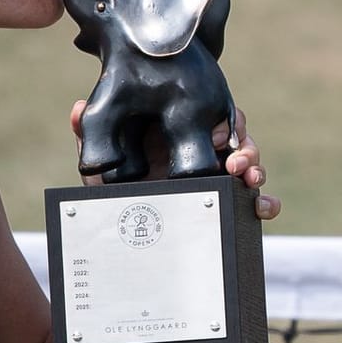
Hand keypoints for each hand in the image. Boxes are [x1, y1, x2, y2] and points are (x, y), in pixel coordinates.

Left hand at [68, 102, 281, 220]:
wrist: (120, 233)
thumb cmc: (113, 186)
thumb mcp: (100, 165)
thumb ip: (89, 139)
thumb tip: (77, 110)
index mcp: (180, 134)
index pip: (213, 117)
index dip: (224, 123)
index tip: (217, 138)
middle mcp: (204, 154)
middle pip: (239, 141)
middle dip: (246, 150)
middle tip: (237, 163)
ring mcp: (217, 179)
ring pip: (250, 168)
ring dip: (257, 171)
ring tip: (250, 181)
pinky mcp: (223, 205)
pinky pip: (253, 202)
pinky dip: (264, 203)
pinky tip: (261, 208)